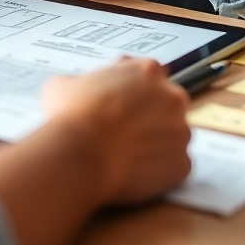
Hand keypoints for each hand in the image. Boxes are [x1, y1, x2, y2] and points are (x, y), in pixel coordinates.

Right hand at [41, 59, 191, 205]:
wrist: (82, 154)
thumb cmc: (72, 115)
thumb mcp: (63, 85)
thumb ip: (78, 83)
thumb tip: (72, 90)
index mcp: (148, 71)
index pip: (149, 74)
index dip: (133, 89)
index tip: (120, 102)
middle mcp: (171, 97)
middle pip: (168, 104)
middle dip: (151, 115)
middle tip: (126, 129)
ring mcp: (180, 131)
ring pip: (174, 136)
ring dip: (159, 143)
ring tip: (131, 155)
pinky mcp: (181, 164)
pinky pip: (176, 166)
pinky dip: (162, 171)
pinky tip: (139, 173)